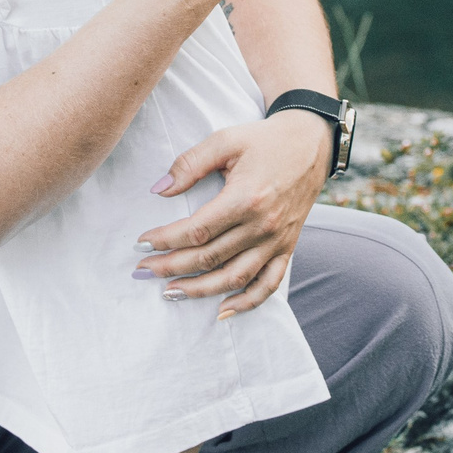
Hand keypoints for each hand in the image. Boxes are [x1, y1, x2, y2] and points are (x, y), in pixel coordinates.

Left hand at [135, 109, 328, 316]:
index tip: (141, 244)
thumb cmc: (264, 140)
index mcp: (244, 198)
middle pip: (209, 258)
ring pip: (234, 278)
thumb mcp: (225, 141)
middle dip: (171, 267)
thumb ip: (190, 164)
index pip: (196, 231)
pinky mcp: (287, 247)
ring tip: (169, 293)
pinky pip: (268, 284)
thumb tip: (158, 190)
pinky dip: (247, 303)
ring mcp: (276, 241)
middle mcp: (262, 225)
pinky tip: (222, 311)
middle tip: (142, 270)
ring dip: (199, 290)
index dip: (164, 240)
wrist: (312, 143)